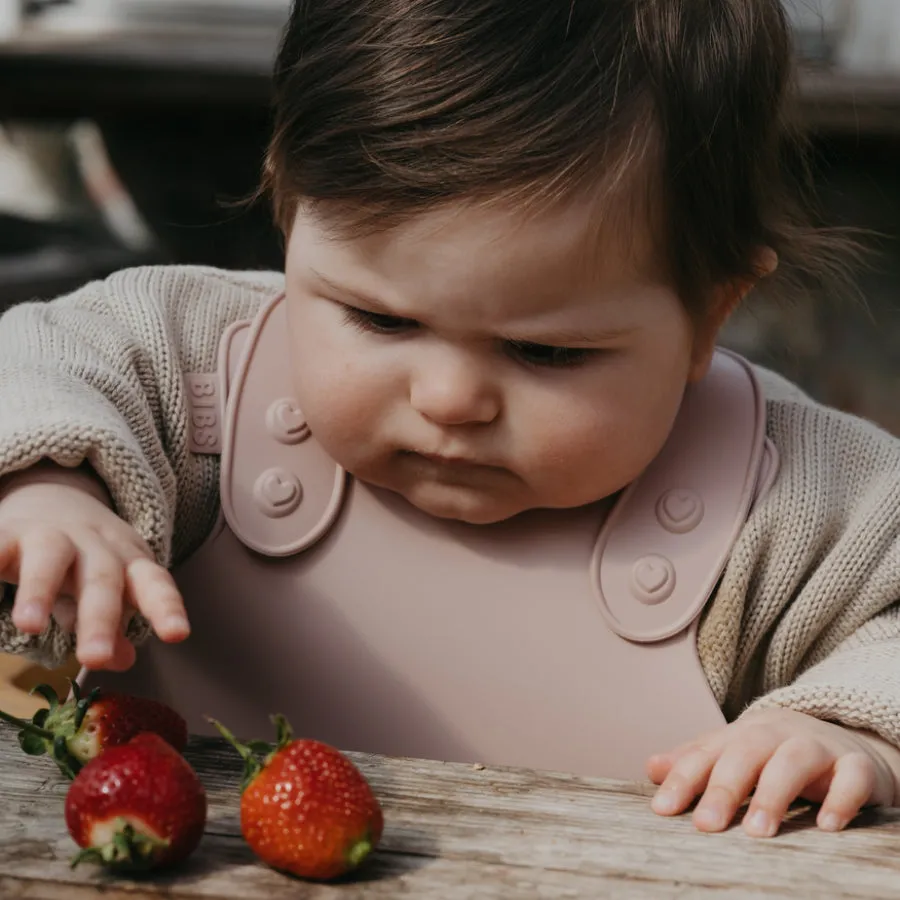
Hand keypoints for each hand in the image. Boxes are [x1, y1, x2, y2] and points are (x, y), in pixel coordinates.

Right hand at [0, 463, 189, 670]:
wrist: (52, 498)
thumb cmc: (86, 563)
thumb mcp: (108, 592)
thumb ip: (115, 628)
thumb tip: (125, 660)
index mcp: (127, 563)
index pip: (154, 583)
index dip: (167, 607)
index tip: (178, 634)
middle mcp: (94, 547)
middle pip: (102, 579)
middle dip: (100, 619)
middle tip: (94, 659)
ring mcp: (50, 536)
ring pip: (50, 558)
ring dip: (40, 591)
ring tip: (30, 626)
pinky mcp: (8, 533)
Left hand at [647, 708, 898, 836]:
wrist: (849, 744)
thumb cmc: (778, 755)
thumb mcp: (736, 754)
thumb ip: (697, 763)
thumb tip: (651, 768)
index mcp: (742, 734)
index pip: (707, 753)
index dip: (684, 779)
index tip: (663, 809)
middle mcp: (777, 734)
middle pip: (746, 752)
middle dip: (724, 787)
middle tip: (706, 825)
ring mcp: (819, 746)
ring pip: (793, 760)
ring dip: (774, 794)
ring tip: (758, 832)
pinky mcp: (857, 765)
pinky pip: (851, 777)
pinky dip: (840, 799)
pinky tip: (827, 826)